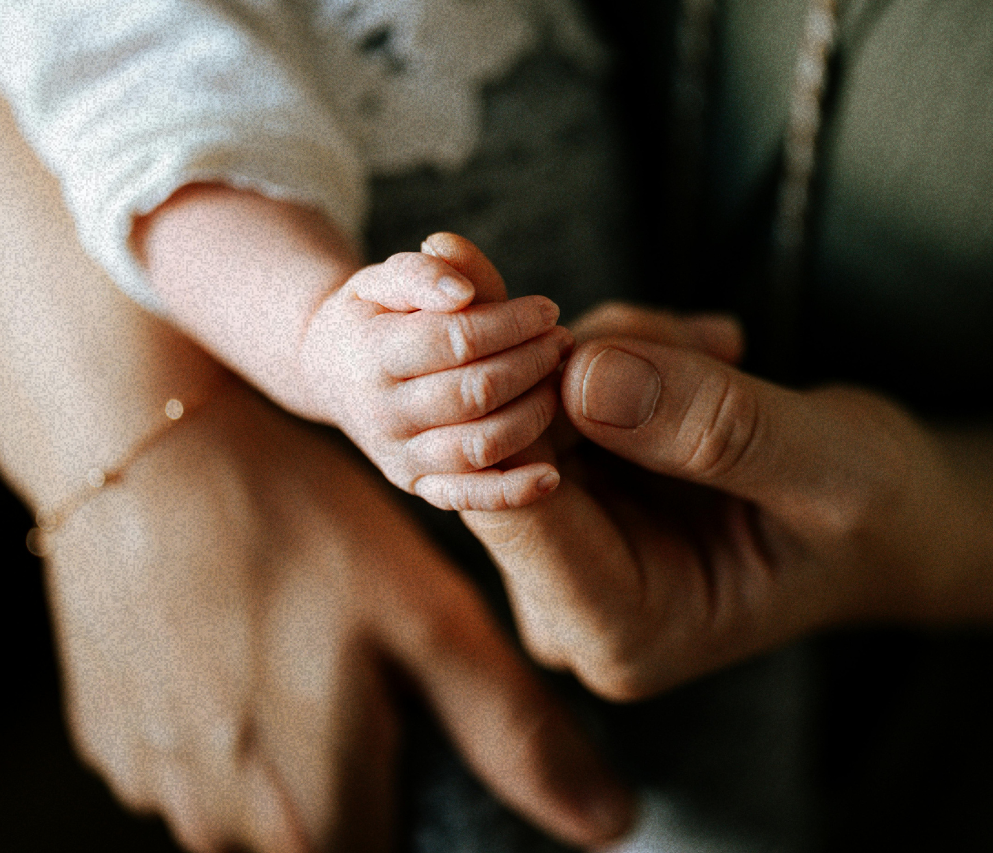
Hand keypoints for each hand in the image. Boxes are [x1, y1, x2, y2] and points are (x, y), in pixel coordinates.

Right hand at [44, 378, 633, 851]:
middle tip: (356, 660)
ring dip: (288, 743)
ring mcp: (149, 780)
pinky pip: (191, 764)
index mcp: (306, 812)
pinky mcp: (110, 736)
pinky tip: (241, 632)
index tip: (411, 724)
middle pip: (319, 832)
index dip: (414, 790)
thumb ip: (513, 733)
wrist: (147, 452)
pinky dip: (227, 718)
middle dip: (355, 765)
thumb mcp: (425, 619)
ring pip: (251, 802)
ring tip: (298, 634)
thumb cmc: (300, 529)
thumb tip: (609, 822)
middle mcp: (214, 824)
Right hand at [298, 240, 571, 510]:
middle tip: (561, 339)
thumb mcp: (384, 279)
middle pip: (476, 392)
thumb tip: (463, 293)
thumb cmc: (373, 314)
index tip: (547, 309)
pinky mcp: (417, 485)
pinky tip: (552, 474)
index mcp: (372, 355)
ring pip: (481, 445)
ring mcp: (399, 456)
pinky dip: (514, 492)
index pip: (457, 340)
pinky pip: (469, 498)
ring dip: (535, 412)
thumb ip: (422, 273)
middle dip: (532, 362)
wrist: (330, 370)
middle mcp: (381, 413)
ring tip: (557, 378)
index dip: (512, 323)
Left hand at [462, 308, 954, 700]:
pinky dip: (621, 344)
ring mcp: (567, 536)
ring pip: (528, 397)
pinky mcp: (576, 480)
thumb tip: (583, 376)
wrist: (890, 514)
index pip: (514, 510)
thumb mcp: (833, 470)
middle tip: (704, 339)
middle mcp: (571, 597)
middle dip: (587, 359)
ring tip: (721, 348)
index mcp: (624, 633)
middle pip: (506, 443)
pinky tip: (704, 348)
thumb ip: (719, 431)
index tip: (564, 330)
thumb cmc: (881, 516)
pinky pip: (557, 384)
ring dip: (618, 343)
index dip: (520, 405)